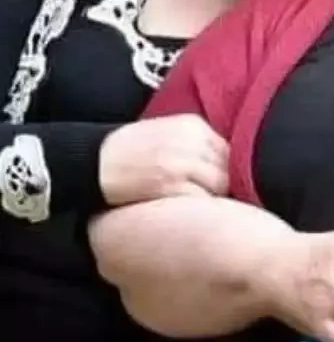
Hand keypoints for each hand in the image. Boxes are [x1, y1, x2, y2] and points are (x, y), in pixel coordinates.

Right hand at [99, 115, 228, 205]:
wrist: (95, 163)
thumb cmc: (131, 151)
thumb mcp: (167, 133)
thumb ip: (197, 143)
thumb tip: (227, 164)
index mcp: (192, 125)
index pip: (230, 148)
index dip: (230, 169)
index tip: (227, 183)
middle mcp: (191, 141)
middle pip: (229, 166)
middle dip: (227, 184)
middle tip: (221, 201)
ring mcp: (182, 163)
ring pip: (221, 184)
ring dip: (216, 198)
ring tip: (206, 211)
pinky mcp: (171, 185)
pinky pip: (203, 200)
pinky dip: (202, 209)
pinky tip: (191, 216)